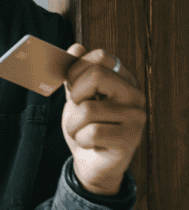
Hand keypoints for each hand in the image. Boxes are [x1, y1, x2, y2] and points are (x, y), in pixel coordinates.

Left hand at [62, 44, 145, 195]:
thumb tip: (75, 47)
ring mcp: (136, 117)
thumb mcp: (76, 97)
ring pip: (87, 109)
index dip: (77, 69)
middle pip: (96, 76)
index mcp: (122, 79)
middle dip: (75, 96)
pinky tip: (90, 143)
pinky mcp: (130, 139)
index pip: (101, 56)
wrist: (90, 161)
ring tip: (81, 131)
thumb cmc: (84, 126)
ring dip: (73, 124)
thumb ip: (75, 74)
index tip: (72, 85)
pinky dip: (81, 139)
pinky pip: (92, 132)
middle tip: (78, 109)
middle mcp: (134, 95)